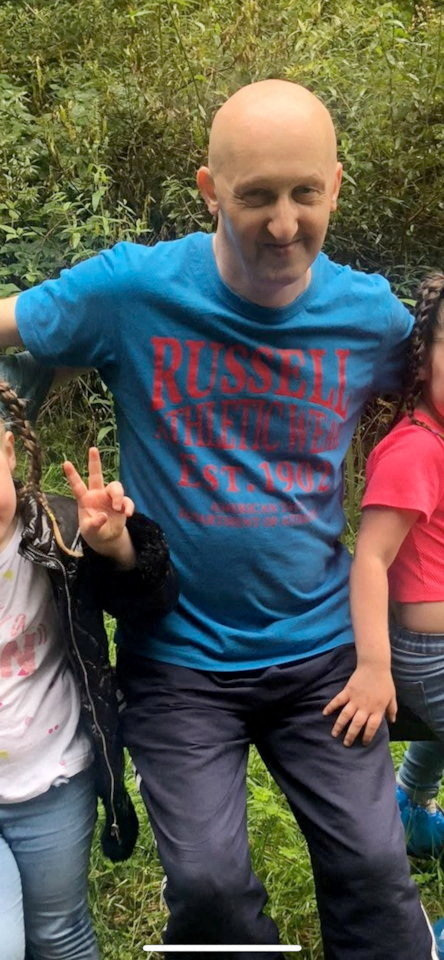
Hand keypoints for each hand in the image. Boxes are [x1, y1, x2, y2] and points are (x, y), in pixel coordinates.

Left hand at [63, 447, 134, 563]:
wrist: (107, 538)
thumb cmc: (94, 532)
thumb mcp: (90, 531)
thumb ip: (94, 524)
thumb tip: (104, 515)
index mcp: (85, 500)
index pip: (77, 486)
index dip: (72, 475)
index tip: (65, 463)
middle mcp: (97, 494)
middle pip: (96, 475)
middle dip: (94, 462)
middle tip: (92, 449)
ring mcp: (110, 497)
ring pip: (115, 486)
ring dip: (117, 496)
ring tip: (117, 509)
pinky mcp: (121, 503)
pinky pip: (126, 500)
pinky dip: (128, 506)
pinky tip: (128, 514)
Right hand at [322, 664, 396, 746]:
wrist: (374, 666)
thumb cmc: (385, 682)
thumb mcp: (392, 697)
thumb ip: (392, 710)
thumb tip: (392, 721)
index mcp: (377, 710)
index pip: (371, 727)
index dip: (367, 736)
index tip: (364, 743)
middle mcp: (365, 707)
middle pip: (356, 725)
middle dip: (351, 736)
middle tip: (346, 744)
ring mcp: (355, 700)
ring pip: (345, 716)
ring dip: (339, 726)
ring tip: (334, 734)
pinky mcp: (347, 691)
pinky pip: (337, 701)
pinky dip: (330, 707)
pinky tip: (324, 713)